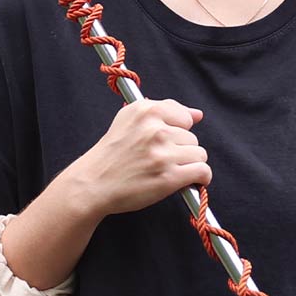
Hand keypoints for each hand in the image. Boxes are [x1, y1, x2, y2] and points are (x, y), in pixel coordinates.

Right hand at [64, 99, 209, 216]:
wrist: (92, 184)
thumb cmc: (112, 154)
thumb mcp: (130, 120)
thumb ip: (166, 111)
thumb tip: (197, 114)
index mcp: (146, 112)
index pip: (185, 117)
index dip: (177, 131)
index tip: (163, 141)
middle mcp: (155, 130)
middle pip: (193, 137)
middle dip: (181, 150)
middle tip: (159, 159)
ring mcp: (163, 154)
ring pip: (199, 154)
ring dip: (189, 165)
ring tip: (168, 170)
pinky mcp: (168, 177)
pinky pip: (202, 171)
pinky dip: (200, 178)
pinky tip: (188, 181)